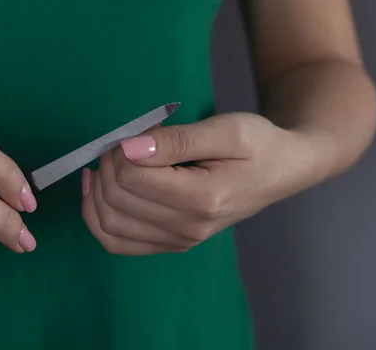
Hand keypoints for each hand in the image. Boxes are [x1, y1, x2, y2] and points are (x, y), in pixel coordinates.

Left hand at [82, 112, 324, 254]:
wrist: (280, 171)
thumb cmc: (258, 145)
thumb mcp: (226, 130)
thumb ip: (178, 140)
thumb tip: (131, 148)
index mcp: (203, 199)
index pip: (133, 178)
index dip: (121, 149)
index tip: (136, 133)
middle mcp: (187, 229)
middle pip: (116, 199)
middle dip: (108, 164)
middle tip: (124, 143)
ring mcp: (178, 242)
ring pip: (108, 223)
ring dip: (96, 189)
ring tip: (109, 163)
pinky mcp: (170, 244)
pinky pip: (115, 242)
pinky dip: (96, 217)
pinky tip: (96, 191)